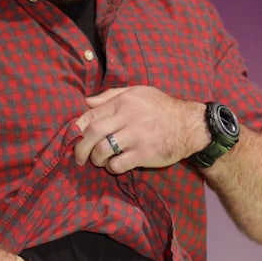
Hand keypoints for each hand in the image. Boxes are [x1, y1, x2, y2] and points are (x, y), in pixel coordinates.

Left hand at [73, 86, 207, 173]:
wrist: (189, 125)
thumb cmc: (160, 108)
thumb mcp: (137, 92)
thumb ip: (110, 96)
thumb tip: (86, 102)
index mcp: (123, 102)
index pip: (91, 114)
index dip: (76, 128)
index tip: (72, 137)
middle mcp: (128, 118)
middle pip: (93, 133)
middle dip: (80, 148)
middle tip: (78, 157)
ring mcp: (136, 137)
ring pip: (103, 150)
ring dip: (95, 159)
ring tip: (99, 161)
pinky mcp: (144, 154)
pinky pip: (118, 165)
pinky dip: (111, 168)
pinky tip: (115, 165)